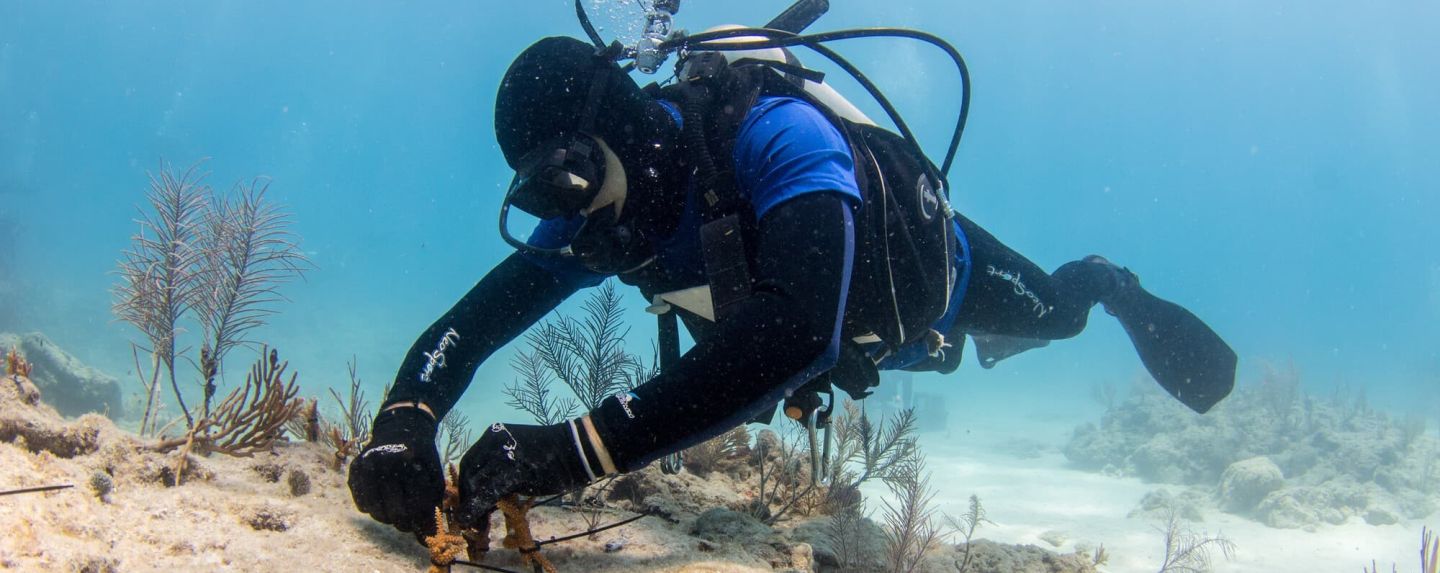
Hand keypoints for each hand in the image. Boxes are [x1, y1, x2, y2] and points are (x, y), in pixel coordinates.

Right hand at [347, 406, 443, 532]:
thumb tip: (427, 538)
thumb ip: (432, 505)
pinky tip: (382, 497)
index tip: (421, 515)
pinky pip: (362, 504)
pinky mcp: (354, 469)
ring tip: (396, 505)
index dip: (421, 517)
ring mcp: (367, 465)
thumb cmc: (421, 456)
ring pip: (376, 512)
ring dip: (388, 516)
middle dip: (404, 521)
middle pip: (396, 513)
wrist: (400, 426)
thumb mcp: (433, 474)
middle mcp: (386, 462)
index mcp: (411, 462)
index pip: (416, 506)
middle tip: (407, 516)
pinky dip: (372, 507)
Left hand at [455, 421, 589, 526]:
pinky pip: (488, 493)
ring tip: (475, 523)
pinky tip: (470, 521)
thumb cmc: (550, 455)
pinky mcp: (513, 472)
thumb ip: (498, 468)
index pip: (470, 464)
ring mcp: (503, 455)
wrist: (577, 450)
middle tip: (470, 518)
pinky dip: (475, 509)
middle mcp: (493, 441)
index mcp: (493, 434)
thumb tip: (482, 493)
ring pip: (476, 486)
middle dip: (467, 499)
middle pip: (470, 475)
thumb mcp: (517, 454)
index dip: (466, 487)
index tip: (467, 504)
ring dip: (470, 507)